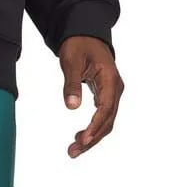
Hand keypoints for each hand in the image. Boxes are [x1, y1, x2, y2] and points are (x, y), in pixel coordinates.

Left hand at [60, 36, 123, 158]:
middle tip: (73, 152)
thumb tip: (71, 106)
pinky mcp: (106, 96)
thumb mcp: (71, 62)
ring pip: (106, 122)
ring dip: (92, 137)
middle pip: (108, 120)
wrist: (85, 35)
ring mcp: (112, 93)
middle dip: (92, 138)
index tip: (83, 140)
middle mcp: (115, 88)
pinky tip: (80, 138)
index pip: (105, 109)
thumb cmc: (78, 45)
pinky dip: (93, 129)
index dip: (95, 126)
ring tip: (73, 150)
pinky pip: (102, 117)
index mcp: (110, 78)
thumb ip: (71, 84)